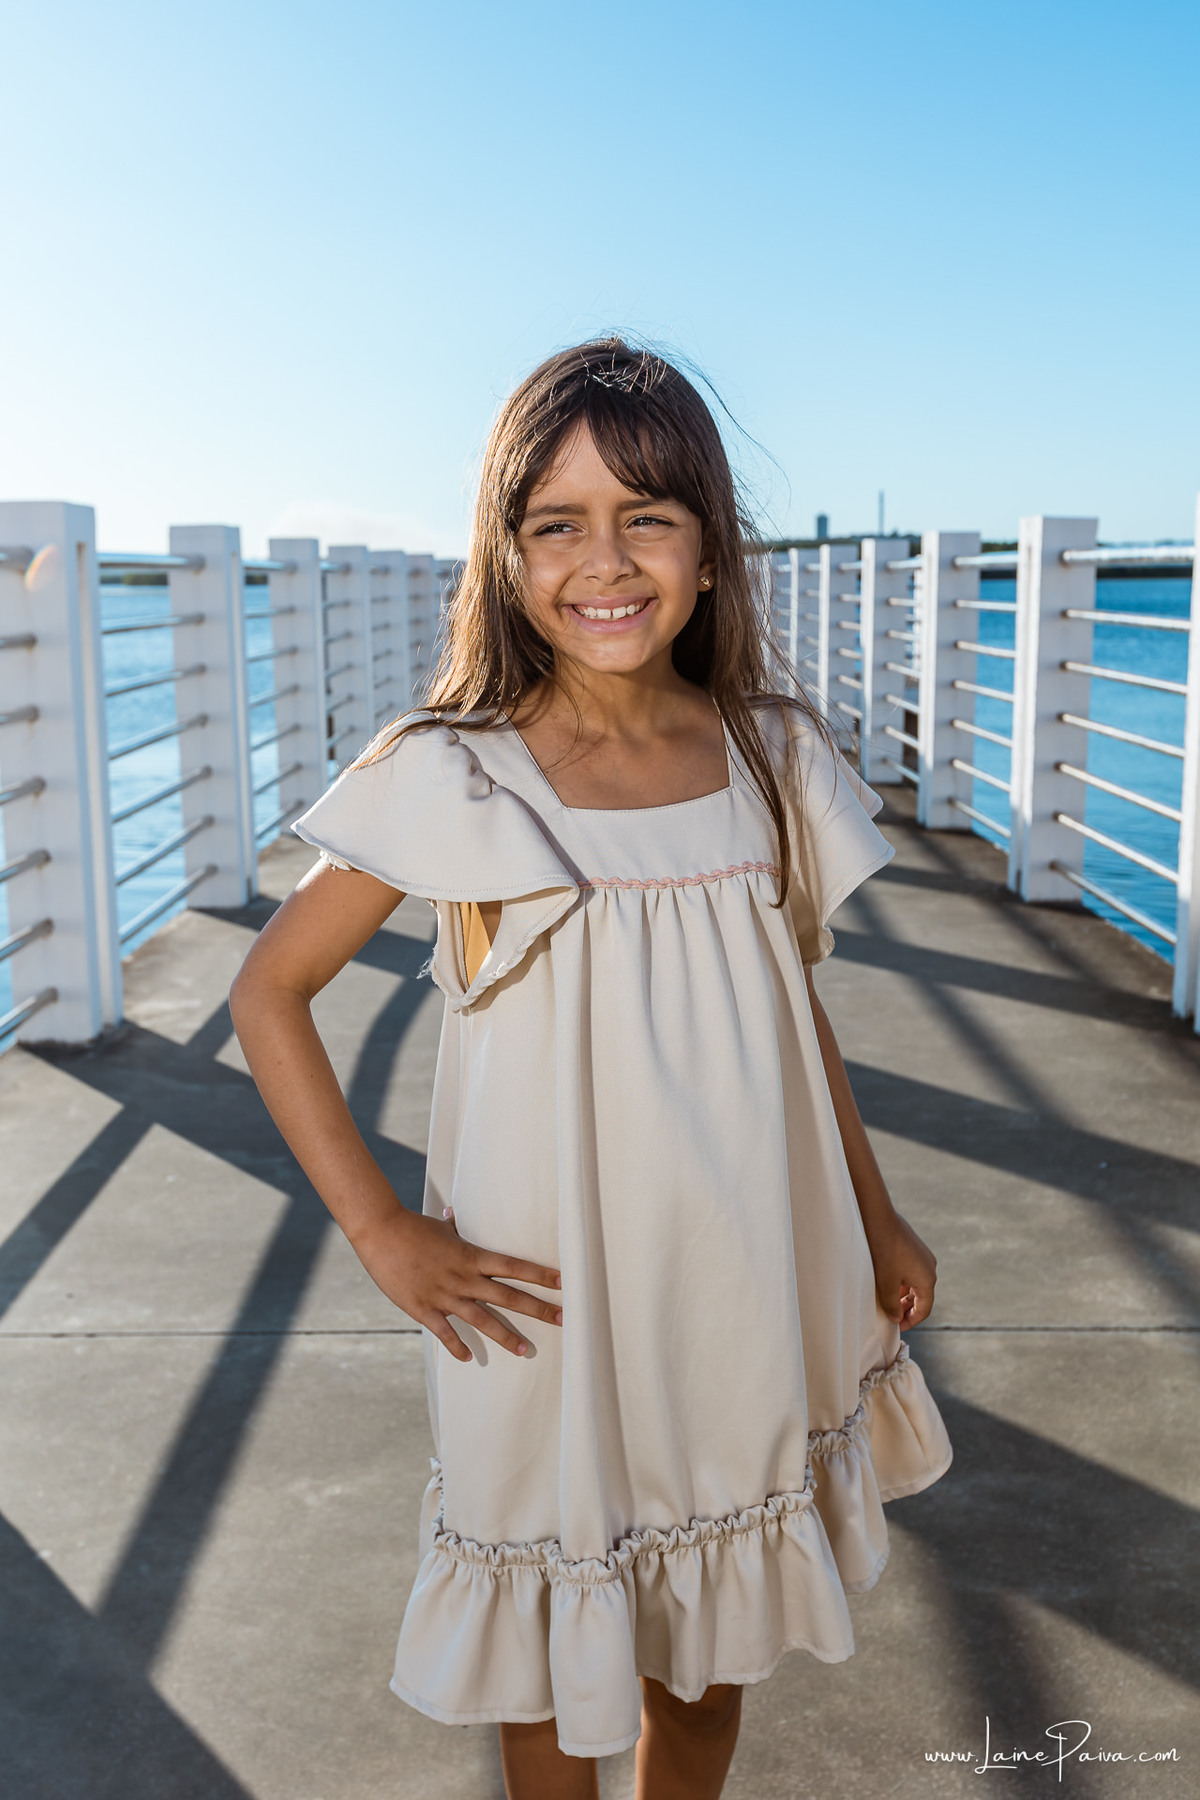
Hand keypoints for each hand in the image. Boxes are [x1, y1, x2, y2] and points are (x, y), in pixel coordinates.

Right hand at [351, 1205, 562, 1362]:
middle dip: (538, 1309)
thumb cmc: (412, 1227)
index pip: (514, 1266)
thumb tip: (455, 1215)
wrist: (381, 1233)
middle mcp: (464, 1278)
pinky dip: (457, 1347)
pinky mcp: (424, 1309)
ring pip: (483, 1320)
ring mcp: (445, 1295)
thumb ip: (453, 1228)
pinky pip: (446, 1333)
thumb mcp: (440, 1228)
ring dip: (506, 1336)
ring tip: (525, 1351)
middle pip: (508, 1296)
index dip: (540, 1275)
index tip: (563, 1283)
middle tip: (563, 1320)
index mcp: (472, 1256)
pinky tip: (469, 1359)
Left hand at [864, 1208, 936, 1328]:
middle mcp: (930, 1268)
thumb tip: (896, 1318)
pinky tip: (888, 1283)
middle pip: (922, 1297)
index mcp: (928, 1280)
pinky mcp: (914, 1248)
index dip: (911, 1321)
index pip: (924, 1309)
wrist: (879, 1218)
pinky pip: (912, 1271)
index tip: (898, 1327)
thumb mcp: (886, 1284)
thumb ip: (892, 1305)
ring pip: (916, 1284)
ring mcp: (923, 1257)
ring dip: (904, 1295)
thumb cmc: (883, 1251)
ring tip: (888, 1302)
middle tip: (892, 1316)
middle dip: (908, 1309)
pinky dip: (902, 1282)